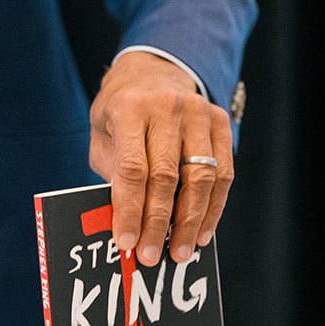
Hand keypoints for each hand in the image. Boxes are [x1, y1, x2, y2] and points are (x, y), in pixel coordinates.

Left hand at [88, 53, 233, 266]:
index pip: (132, 168)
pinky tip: (203, 231)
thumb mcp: (101, 133)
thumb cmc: (120, 111)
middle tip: (152, 256)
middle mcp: (166, 107)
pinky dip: (214, 206)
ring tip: (181, 252)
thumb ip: (111, 172)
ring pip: (201, 177)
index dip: (130, 209)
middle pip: (167, 176)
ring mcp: (198, 112)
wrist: (152, 69)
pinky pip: (223, 172)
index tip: (126, 242)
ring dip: (191, 221)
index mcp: (129, 108)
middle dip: (159, 222)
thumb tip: (124, 224)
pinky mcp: (220, 122)